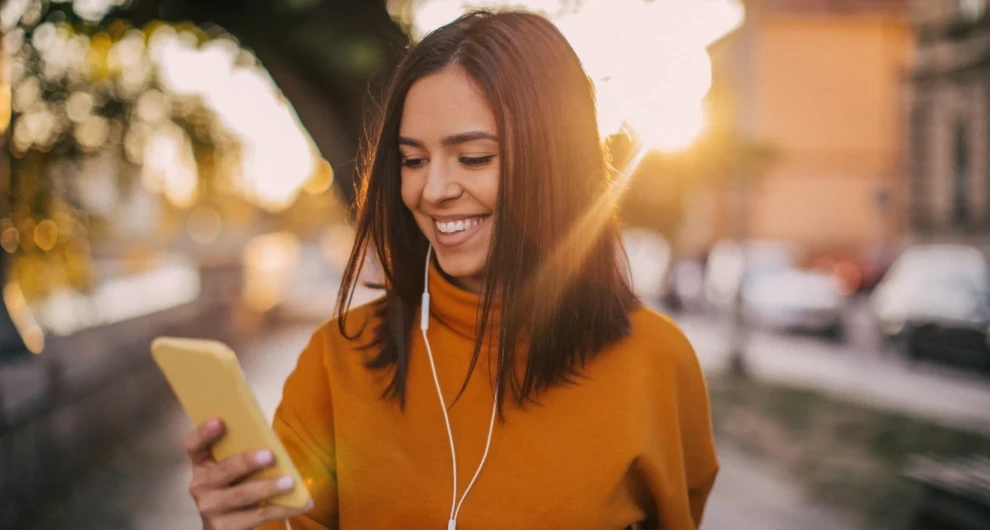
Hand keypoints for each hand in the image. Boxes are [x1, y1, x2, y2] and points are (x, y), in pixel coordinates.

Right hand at [183, 418, 312, 529]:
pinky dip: (283, 509)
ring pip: (241, 495)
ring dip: (268, 488)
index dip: (204, 433)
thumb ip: (242, 453)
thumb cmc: (232, 488)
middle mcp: (200, 486)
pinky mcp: (224, 528)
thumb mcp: (231, 470)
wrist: (221, 527)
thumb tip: (274, 437)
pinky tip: (302, 503)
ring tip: (290, 482)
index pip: (193, 446)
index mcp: (202, 465)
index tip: (220, 421)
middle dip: (246, 462)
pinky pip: (258, 516)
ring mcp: (210, 508)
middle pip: (222, 470)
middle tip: (270, 455)